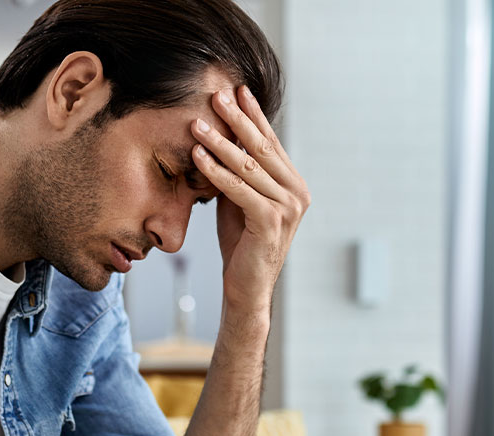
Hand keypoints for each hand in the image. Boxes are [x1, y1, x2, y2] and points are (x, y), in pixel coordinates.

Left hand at [191, 85, 309, 313]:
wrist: (246, 288)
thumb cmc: (241, 243)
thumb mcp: (240, 199)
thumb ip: (238, 172)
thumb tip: (220, 138)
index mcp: (293, 184)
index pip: (270, 142)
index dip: (254, 115)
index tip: (237, 89)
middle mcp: (297, 192)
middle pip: (262, 148)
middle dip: (237, 118)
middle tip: (217, 94)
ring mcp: (287, 207)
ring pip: (248, 166)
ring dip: (219, 141)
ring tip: (197, 123)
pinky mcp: (271, 222)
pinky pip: (238, 189)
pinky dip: (216, 171)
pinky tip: (197, 156)